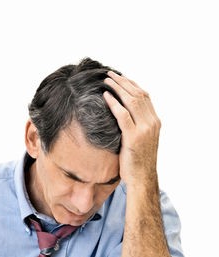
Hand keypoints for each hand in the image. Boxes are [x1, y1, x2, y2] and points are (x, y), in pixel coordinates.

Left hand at [103, 71, 160, 186]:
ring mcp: (144, 129)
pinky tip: (105, 96)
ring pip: (131, 101)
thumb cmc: (137, 162)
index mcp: (155, 121)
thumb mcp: (140, 141)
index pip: (144, 96)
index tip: (120, 77)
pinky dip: (114, 103)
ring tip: (106, 80)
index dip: (131, 84)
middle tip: (110, 74)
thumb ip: (136, 126)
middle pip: (138, 94)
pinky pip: (122, 115)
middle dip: (123, 82)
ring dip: (118, 88)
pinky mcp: (134, 137)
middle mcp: (152, 122)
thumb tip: (123, 116)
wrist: (142, 178)